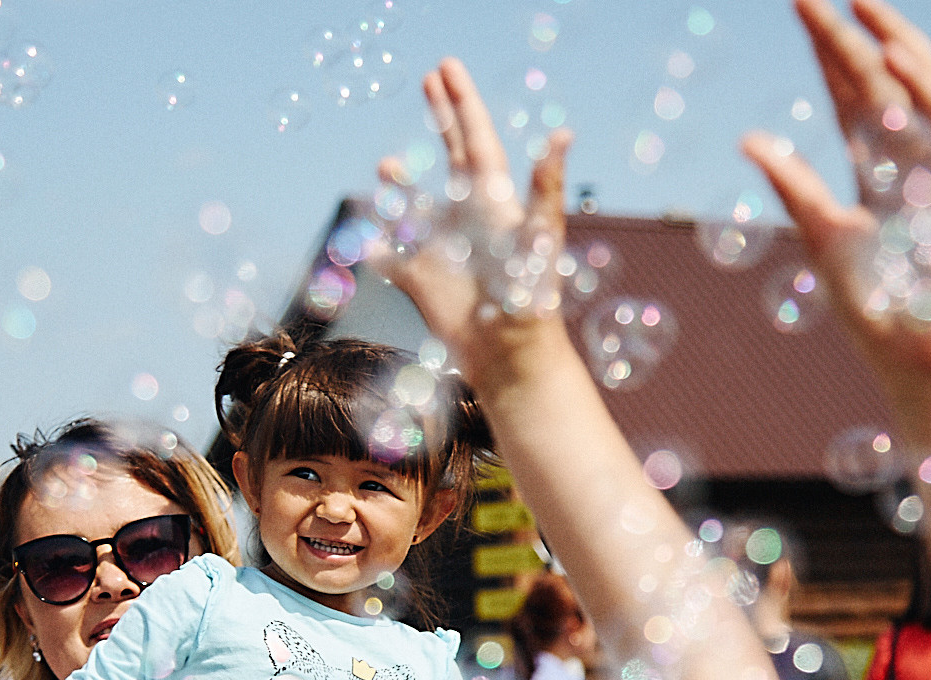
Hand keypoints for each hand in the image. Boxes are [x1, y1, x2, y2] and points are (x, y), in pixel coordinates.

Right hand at [370, 57, 572, 365]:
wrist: (511, 360)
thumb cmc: (530, 302)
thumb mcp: (538, 240)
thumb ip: (544, 187)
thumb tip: (563, 135)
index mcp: (494, 202)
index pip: (475, 140)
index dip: (462, 103)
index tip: (446, 67)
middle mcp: (468, 219)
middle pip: (450, 155)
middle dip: (441, 117)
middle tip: (430, 80)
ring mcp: (443, 248)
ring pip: (416, 205)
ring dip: (401, 184)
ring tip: (387, 164)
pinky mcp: (422, 282)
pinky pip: (393, 259)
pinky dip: (377, 248)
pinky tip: (367, 240)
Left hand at [742, 0, 930, 395]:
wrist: (922, 357)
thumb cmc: (877, 308)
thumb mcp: (823, 238)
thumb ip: (794, 187)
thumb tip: (750, 140)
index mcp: (876, 170)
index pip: (849, 96)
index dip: (828, 52)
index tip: (803, 6)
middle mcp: (910, 160)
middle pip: (877, 83)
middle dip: (848, 35)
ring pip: (917, 91)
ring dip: (891, 43)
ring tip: (860, 2)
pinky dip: (923, 87)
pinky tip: (893, 54)